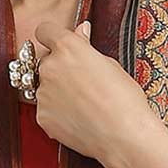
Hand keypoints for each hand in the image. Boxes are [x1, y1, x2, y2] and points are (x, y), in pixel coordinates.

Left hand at [33, 17, 154, 165]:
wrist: (124, 136)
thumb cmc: (125, 100)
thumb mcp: (110, 65)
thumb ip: (86, 48)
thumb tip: (80, 32)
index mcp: (67, 47)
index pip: (45, 31)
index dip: (52, 37)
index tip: (59, 45)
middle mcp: (49, 67)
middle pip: (46, 62)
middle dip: (58, 69)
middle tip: (81, 83)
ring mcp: (43, 93)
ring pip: (45, 88)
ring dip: (58, 93)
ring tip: (83, 106)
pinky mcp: (42, 117)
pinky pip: (47, 110)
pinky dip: (58, 114)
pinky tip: (78, 120)